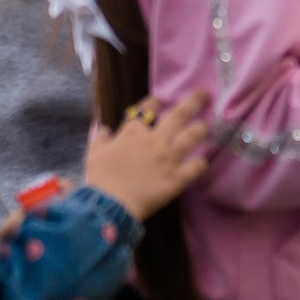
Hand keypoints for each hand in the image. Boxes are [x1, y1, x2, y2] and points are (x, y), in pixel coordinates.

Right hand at [82, 90, 212, 222]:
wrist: (109, 204)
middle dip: (193, 102)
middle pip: (179, 115)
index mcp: (134, 132)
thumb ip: (100, 140)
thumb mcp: (94, 155)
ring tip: (205, 127)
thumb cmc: (99, 179)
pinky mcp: (177, 178)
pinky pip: (196, 167)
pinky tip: (202, 161)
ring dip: (200, 130)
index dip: (155, 102)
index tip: (160, 100)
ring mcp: (168, 158)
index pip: (148, 108)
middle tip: (203, 94)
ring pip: (192, 136)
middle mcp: (155, 140)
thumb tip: (104, 129)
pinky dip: (200, 163)